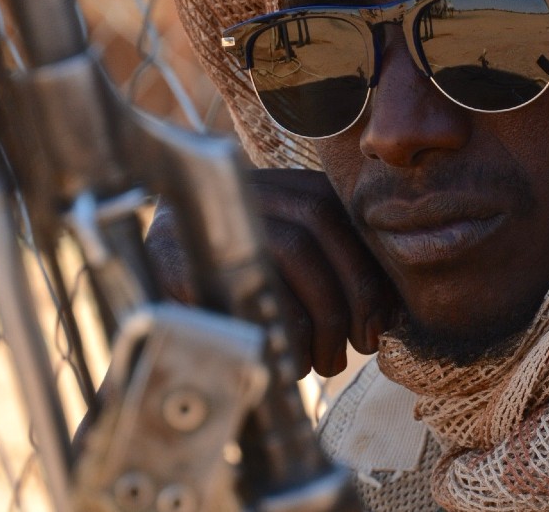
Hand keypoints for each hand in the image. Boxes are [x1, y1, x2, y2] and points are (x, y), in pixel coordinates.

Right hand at [145, 168, 399, 377]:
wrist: (157, 322)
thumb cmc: (240, 305)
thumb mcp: (292, 280)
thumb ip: (335, 275)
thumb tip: (391, 308)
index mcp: (276, 188)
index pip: (335, 206)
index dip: (367, 265)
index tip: (383, 319)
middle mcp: (239, 191)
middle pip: (316, 219)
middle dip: (353, 288)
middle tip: (363, 342)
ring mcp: (204, 216)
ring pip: (289, 245)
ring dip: (323, 314)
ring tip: (328, 360)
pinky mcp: (175, 255)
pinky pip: (246, 284)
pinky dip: (283, 328)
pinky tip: (292, 360)